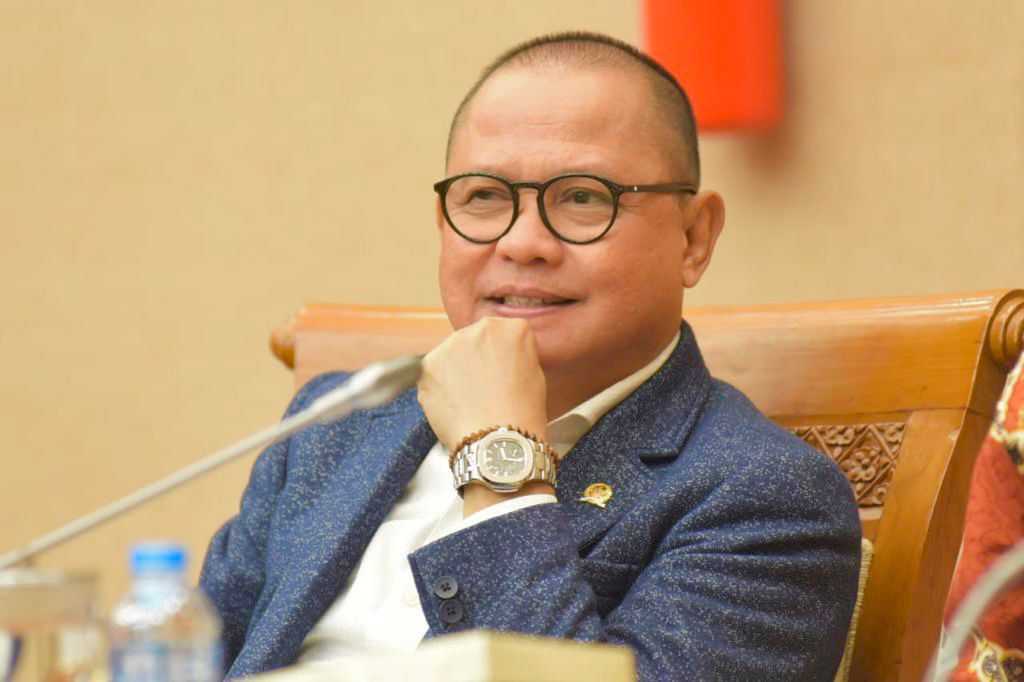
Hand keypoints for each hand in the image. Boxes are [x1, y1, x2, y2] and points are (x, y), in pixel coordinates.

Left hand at [417, 317, 548, 450]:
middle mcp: (478, 329)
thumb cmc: (521, 414)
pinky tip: (455, 404)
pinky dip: (440, 386)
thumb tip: (502, 356)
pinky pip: (434, 372)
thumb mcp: (535, 374)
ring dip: (456, 370)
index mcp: (510, 328)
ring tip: (469, 400)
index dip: (503, 356)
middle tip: (484, 388)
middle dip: (476, 358)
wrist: (496, 441)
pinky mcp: (428, 364)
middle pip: (474, 339)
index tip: (503, 371)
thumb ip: (516, 354)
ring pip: (452, 354)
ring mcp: (449, 345)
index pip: (503, 334)